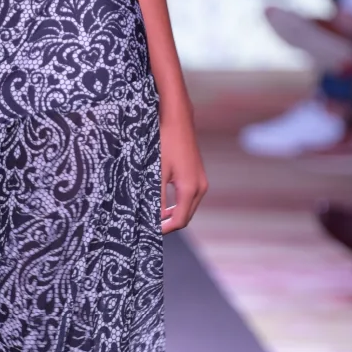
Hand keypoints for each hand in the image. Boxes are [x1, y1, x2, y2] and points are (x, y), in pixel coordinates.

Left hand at [160, 108, 207, 233]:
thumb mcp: (157, 172)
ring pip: (188, 208)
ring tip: (155, 217)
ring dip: (174, 215)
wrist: (177, 119)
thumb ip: (156, 197)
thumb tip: (154, 217)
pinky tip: (164, 203)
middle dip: (169, 224)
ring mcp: (201, 181)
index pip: (179, 220)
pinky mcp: (198, 175)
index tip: (150, 232)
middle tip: (150, 226)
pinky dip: (178, 204)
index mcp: (190, 189)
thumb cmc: (165, 143)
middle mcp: (200, 187)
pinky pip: (190, 198)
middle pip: (186, 217)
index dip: (164, 229)